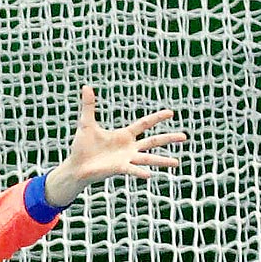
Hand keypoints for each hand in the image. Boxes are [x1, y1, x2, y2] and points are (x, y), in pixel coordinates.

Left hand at [44, 86, 185, 206]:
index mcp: (124, 135)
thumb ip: (89, 106)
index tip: (171, 112)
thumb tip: (86, 86)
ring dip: (162, 160)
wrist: (76, 166)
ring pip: (148, 158)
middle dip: (169, 138)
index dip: (157, 117)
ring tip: (177, 162)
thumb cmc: (82, 147)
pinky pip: (132, 170)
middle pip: (153, 141)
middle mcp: (129, 147)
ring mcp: (126, 159)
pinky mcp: (119, 169)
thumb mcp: (87, 124)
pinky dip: (140, 172)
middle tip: (185, 137)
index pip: (145, 124)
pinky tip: (150, 174)